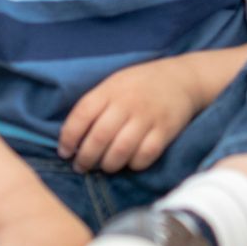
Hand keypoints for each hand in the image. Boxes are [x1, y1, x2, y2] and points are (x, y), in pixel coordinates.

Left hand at [59, 57, 196, 172]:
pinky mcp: (166, 130)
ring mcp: (148, 117)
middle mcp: (128, 103)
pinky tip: (130, 163)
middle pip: (99, 137)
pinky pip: (145, 155)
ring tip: (105, 167)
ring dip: (108, 165)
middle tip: (81, 167)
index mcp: (110, 90)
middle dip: (85, 158)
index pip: (82, 115)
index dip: (69, 137)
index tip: (65, 152)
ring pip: (120, 150)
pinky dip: (134, 164)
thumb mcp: (114, 84)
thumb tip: (72, 137)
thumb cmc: (140, 85)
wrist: (181, 78)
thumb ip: (95, 105)